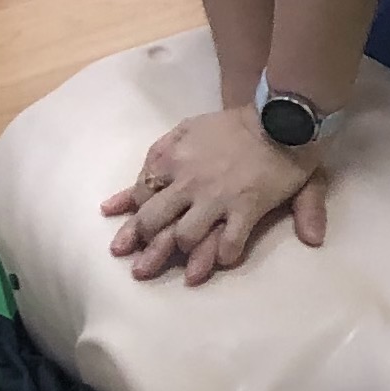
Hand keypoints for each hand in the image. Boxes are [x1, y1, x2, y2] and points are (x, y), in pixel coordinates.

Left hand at [101, 109, 327, 282]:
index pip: (140, 194)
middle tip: (140, 270)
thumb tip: (107, 208)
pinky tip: (224, 261)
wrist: (282, 116)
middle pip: (153, 221)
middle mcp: (187, 181)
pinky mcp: (246, 207)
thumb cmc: (237, 124)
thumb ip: (156, 156)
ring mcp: (216, 196)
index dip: (132, 216)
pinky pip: (229, 242)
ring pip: (185, 236)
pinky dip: (224, 256)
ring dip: (185, 254)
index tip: (127, 235)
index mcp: (170, 159)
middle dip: (145, 247)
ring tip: (187, 273)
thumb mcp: (188, 129)